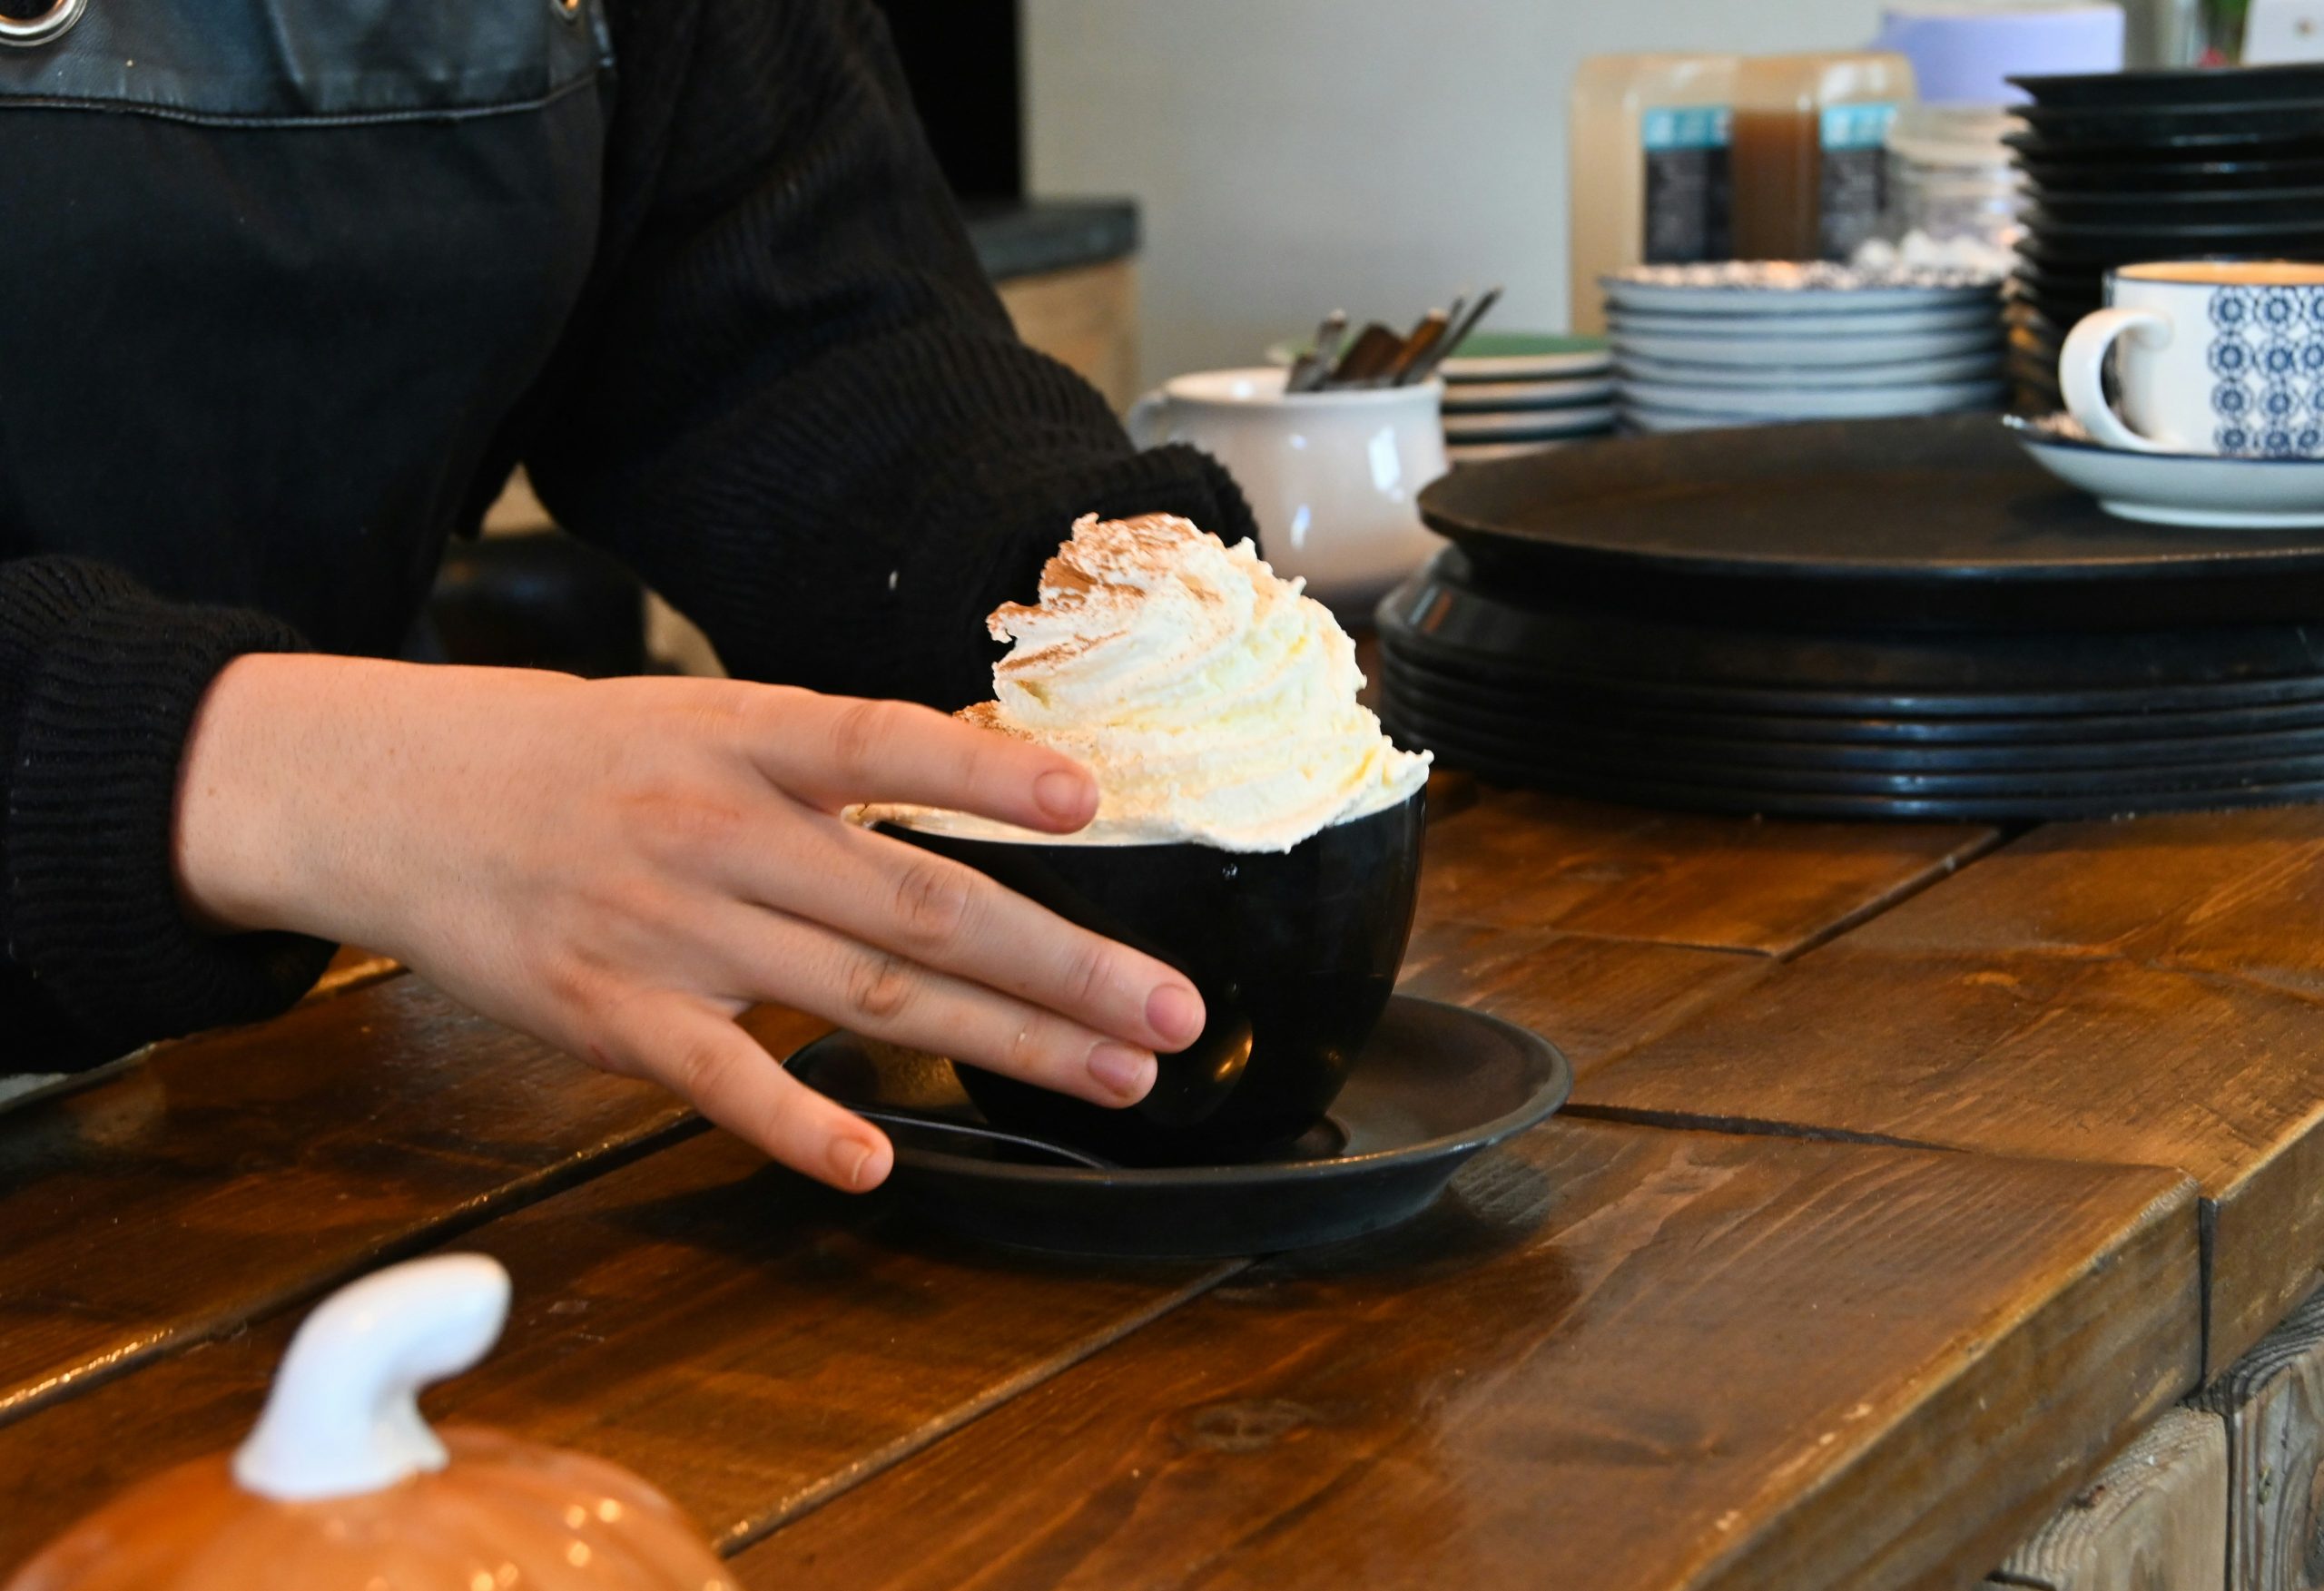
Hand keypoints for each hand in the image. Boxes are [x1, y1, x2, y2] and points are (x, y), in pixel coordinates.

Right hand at [172, 656, 1204, 1190]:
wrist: (379, 792)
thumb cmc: (559, 756)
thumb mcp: (691, 716)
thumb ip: (815, 770)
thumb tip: (957, 810)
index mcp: (743, 736)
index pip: (885, 745)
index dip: (986, 773)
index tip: (1091, 804)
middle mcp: (719, 827)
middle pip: (917, 900)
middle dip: (1063, 963)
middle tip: (1173, 1010)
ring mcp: (666, 926)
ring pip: (860, 990)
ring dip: (1000, 1043)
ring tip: (1110, 1078)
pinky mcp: (607, 1012)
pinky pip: (717, 1076)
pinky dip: (795, 1119)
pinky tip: (873, 1163)